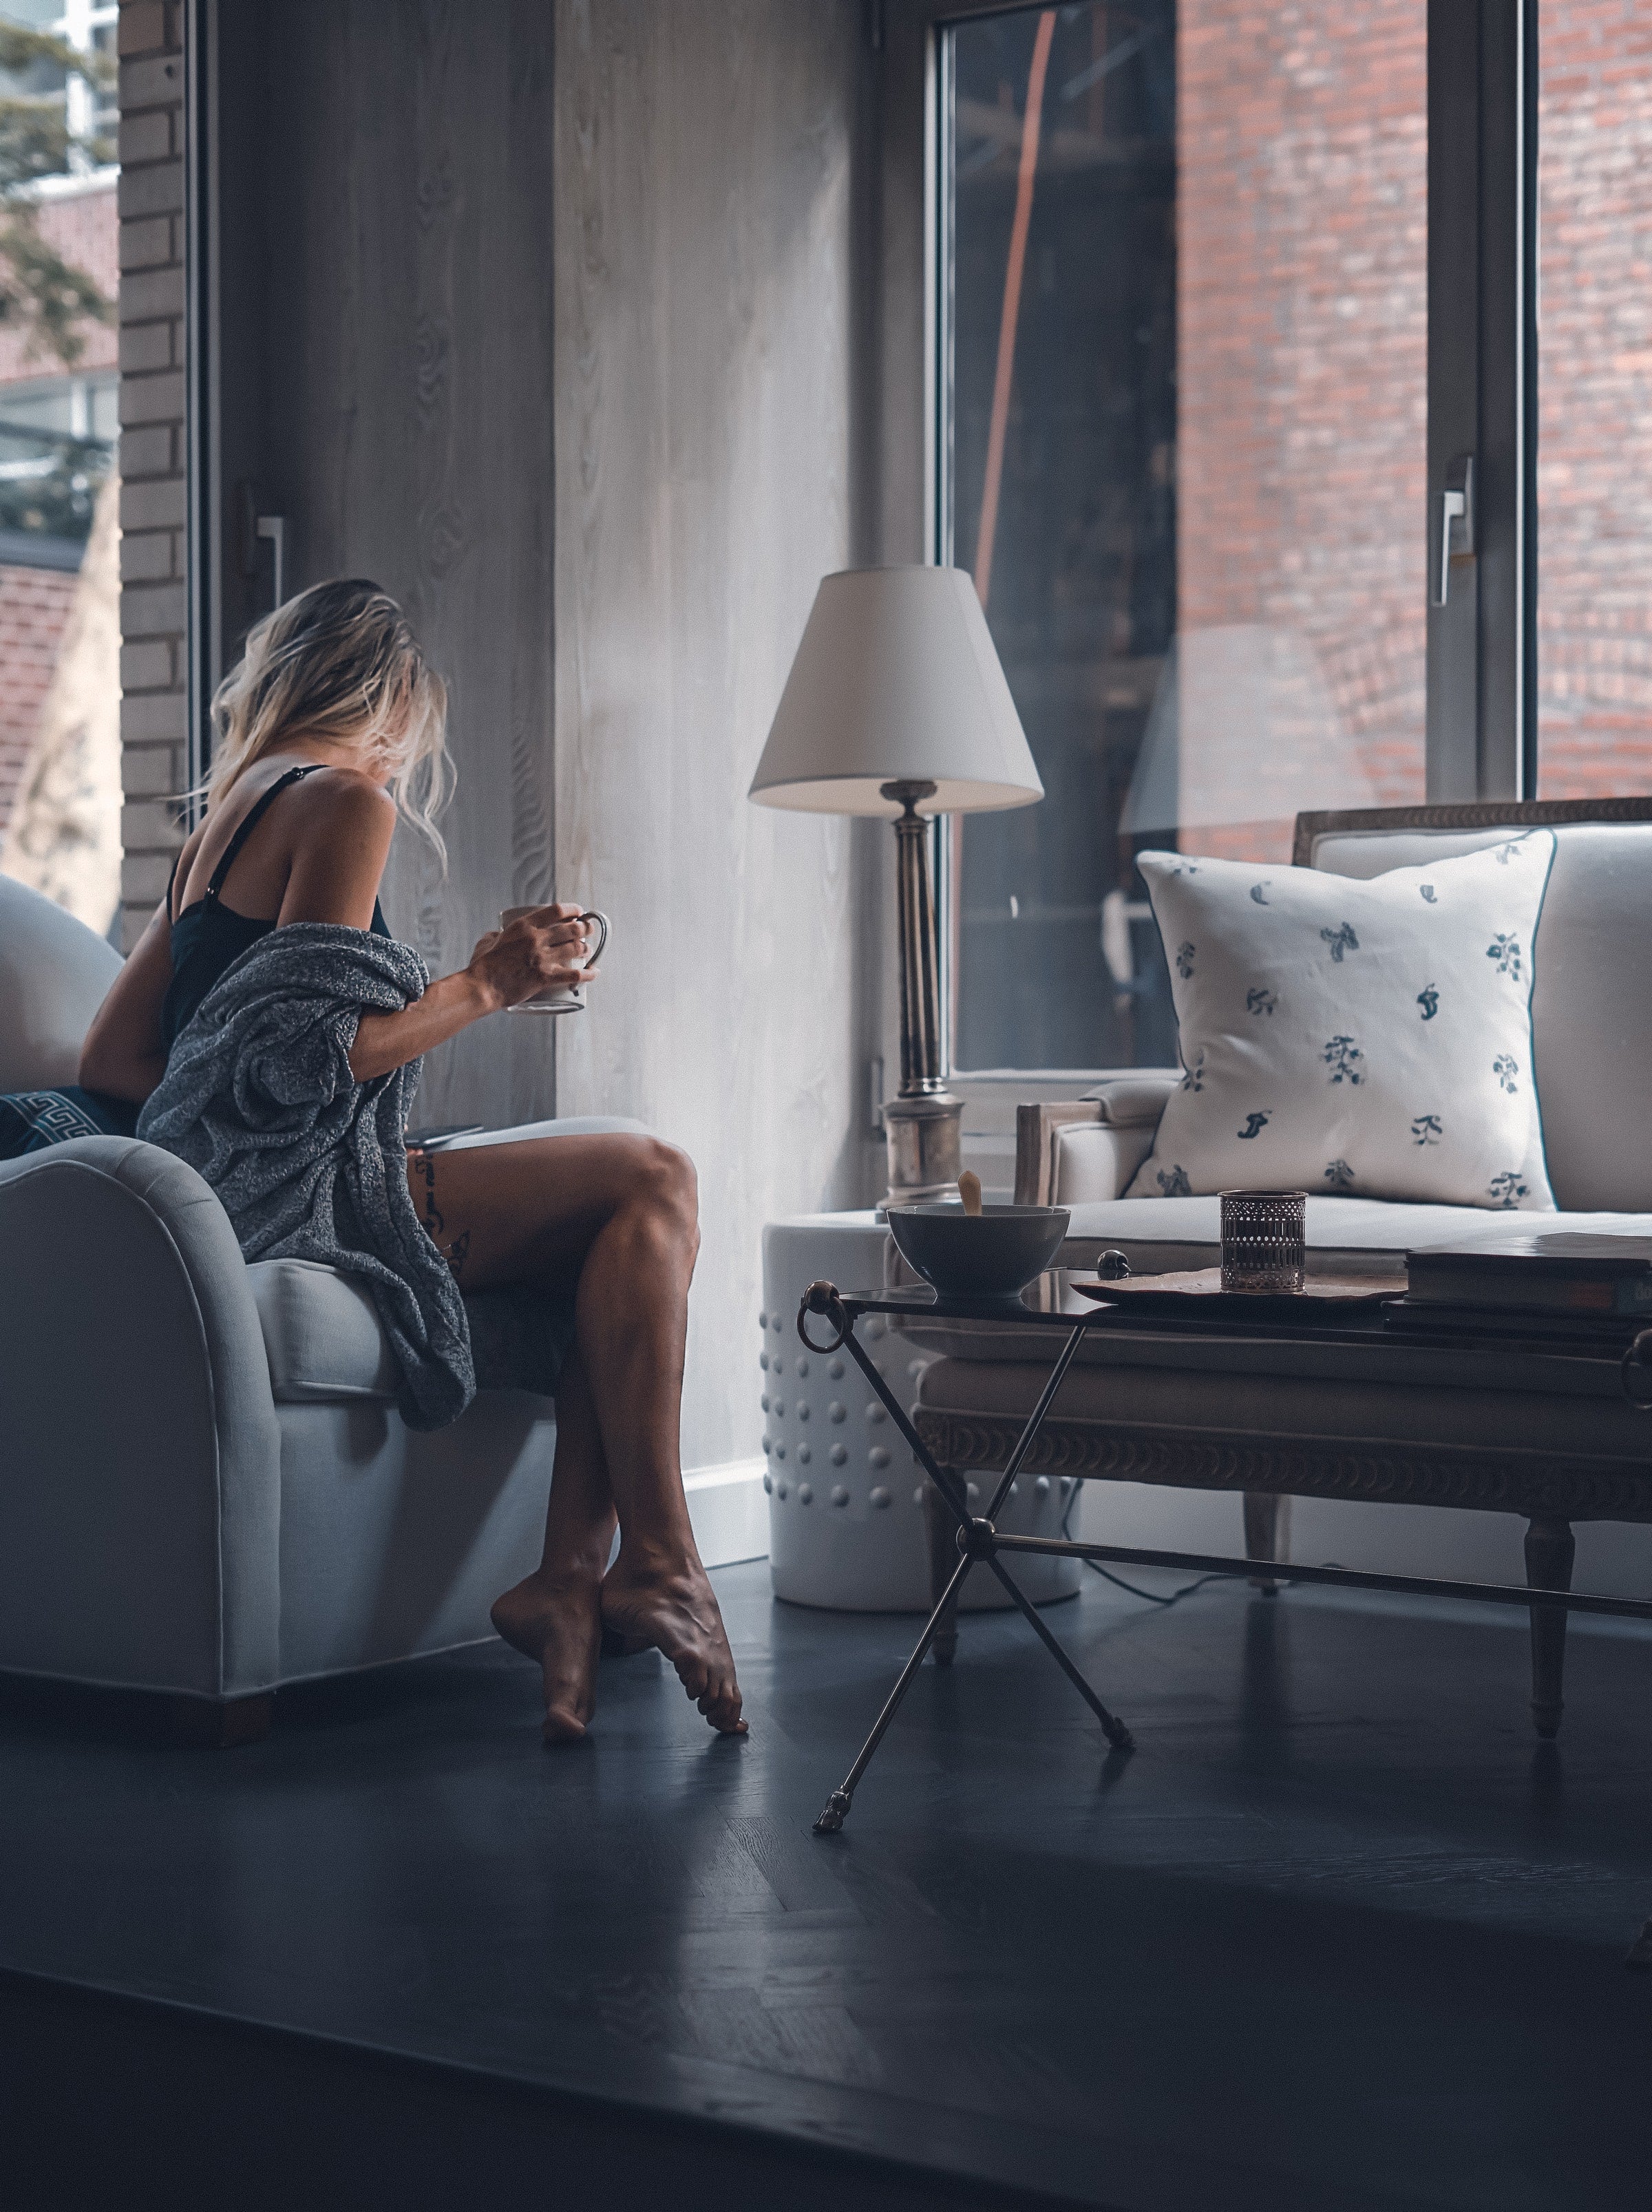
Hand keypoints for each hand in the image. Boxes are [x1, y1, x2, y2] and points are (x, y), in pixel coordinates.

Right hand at [467, 904, 596, 1010]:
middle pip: (572, 929)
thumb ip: (497, 934)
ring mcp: (542, 958)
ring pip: (576, 949)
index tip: (579, 912)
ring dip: (587, 948)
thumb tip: (500, 934)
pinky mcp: (545, 977)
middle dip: (585, 928)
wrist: (482, 987)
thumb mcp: (488, 940)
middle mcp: (536, 939)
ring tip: (588, 950)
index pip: (557, 910)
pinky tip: (594, 972)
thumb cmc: (483, 965)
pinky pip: (574, 974)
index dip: (573, 910)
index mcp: (524, 926)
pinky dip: (588, 974)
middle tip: (588, 930)